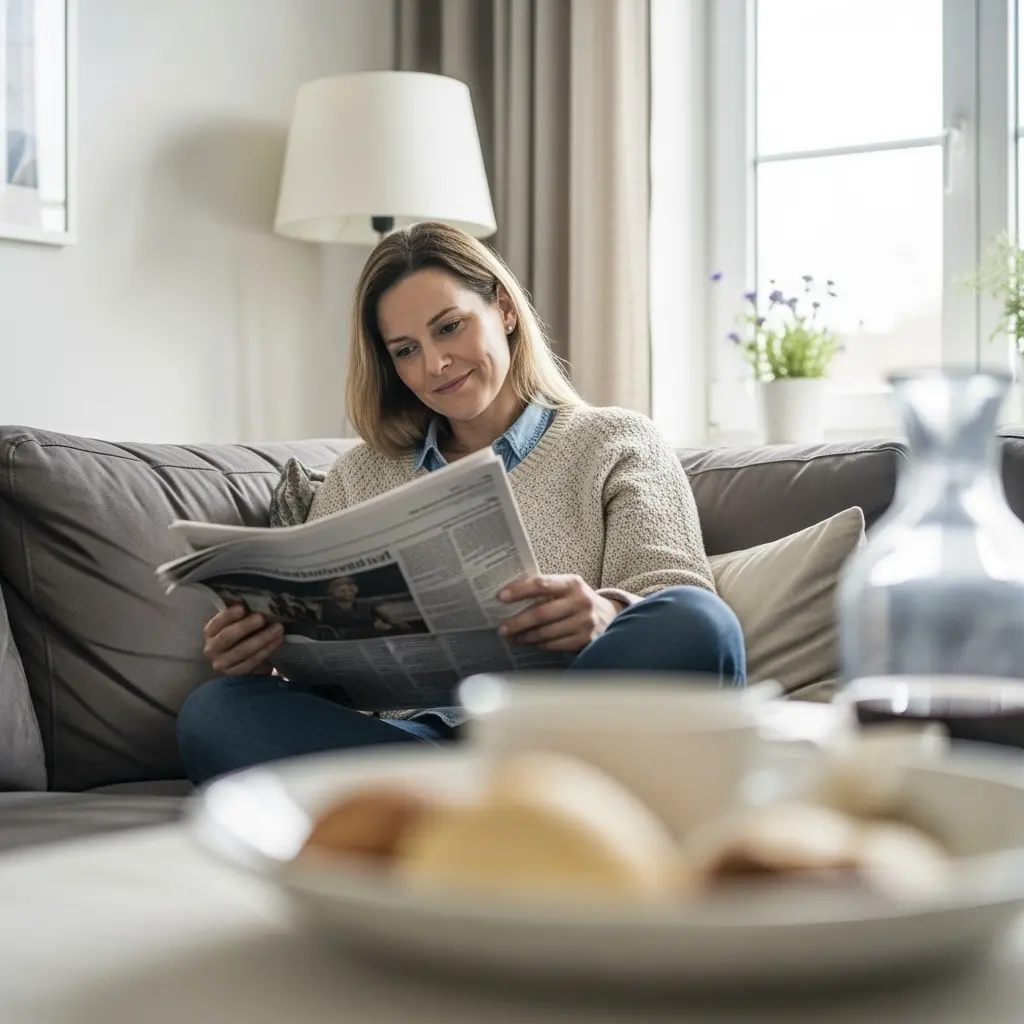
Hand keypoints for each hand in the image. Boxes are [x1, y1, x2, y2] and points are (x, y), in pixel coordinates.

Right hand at [203, 604, 283, 675]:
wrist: (243, 658)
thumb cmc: (241, 634)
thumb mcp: (237, 622)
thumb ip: (242, 613)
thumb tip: (257, 600)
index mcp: (210, 632)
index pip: (217, 623)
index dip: (228, 616)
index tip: (242, 608)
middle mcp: (212, 649)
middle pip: (228, 637)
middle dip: (246, 626)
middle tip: (262, 617)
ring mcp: (223, 664)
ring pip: (242, 651)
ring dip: (262, 639)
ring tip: (278, 628)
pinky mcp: (236, 674)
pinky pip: (253, 662)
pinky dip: (267, 650)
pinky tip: (278, 641)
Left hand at [497, 574, 620, 652]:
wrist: (610, 617)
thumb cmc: (578, 601)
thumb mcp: (568, 588)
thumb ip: (546, 588)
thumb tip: (510, 595)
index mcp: (572, 583)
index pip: (541, 584)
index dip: (519, 590)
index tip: (501, 596)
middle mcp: (580, 601)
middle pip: (541, 613)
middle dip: (518, 622)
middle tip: (502, 628)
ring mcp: (585, 622)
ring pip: (546, 632)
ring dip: (526, 636)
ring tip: (514, 637)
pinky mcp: (586, 640)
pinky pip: (555, 644)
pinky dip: (540, 644)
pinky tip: (532, 643)